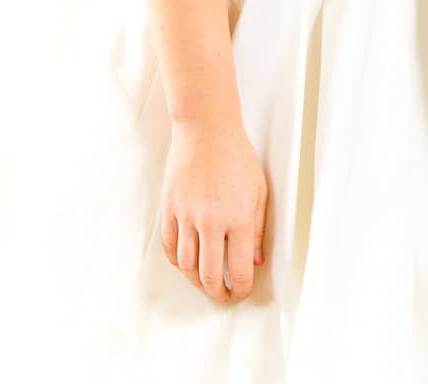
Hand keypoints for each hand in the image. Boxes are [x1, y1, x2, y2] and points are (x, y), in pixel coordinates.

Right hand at [160, 120, 267, 301]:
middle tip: (222, 296)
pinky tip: (187, 263)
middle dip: (217, 293)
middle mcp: (211, 222)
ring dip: (196, 281)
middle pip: (208, 276)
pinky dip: (178, 262)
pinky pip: (170, 247)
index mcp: (238, 218)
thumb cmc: (237, 157)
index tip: (242, 291)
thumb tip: (254, 262)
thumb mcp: (258, 191)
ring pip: (186, 266)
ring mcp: (187, 216)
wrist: (206, 130)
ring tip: (205, 283)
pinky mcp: (170, 209)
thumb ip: (257, 230)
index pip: (238, 270)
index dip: (241, 289)